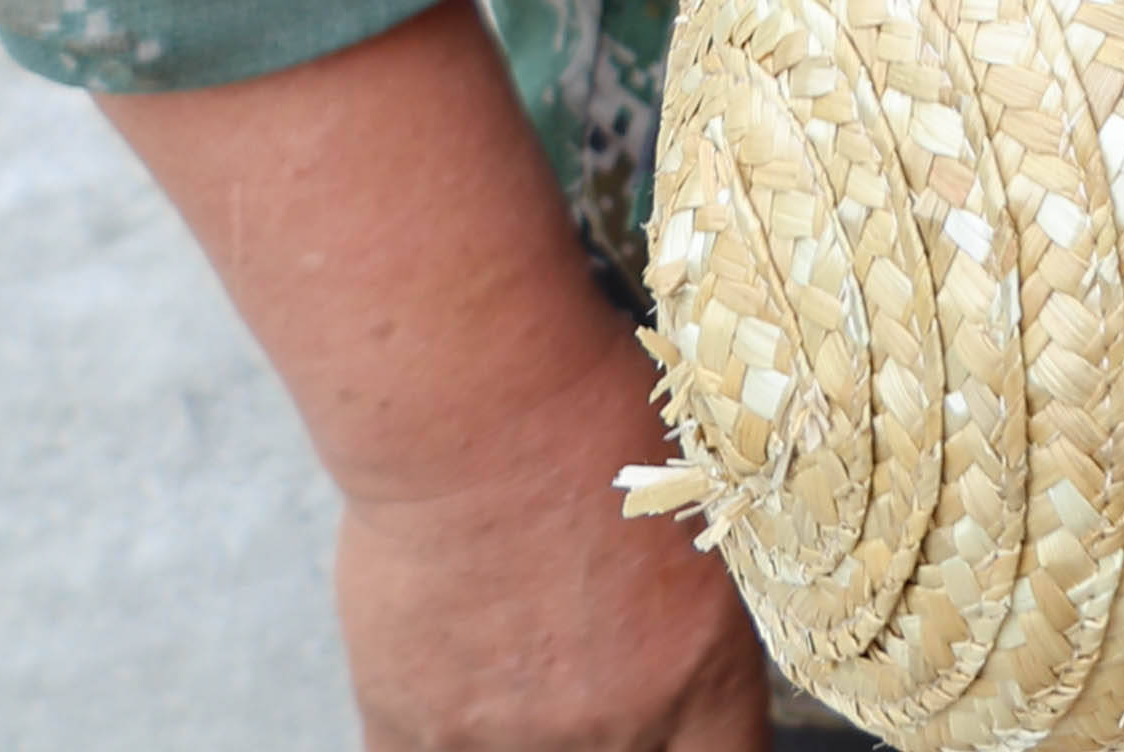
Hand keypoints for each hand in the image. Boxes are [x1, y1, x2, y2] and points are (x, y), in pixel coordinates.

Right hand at [96, 0, 768, 751]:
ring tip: (526, 664)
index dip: (716, 750)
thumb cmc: (601, 421)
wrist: (478, 407)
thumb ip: (701, 614)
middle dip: (624, 734)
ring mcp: (501, 733)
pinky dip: (445, 733)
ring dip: (533, 729)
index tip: (698, 730)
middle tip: (601, 675)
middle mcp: (609, 723)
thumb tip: (700, 652)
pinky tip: (451, 685)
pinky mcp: (407, 719)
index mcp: (701, 673)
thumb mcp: (705, 516)